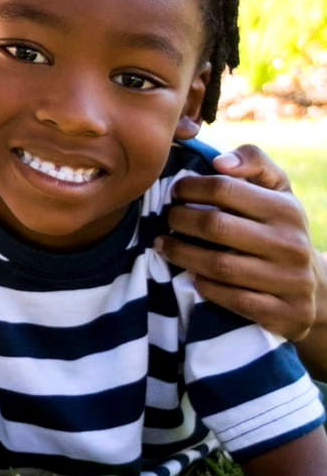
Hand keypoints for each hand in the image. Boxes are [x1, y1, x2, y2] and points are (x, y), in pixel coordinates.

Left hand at [163, 145, 321, 346]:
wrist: (315, 289)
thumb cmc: (280, 228)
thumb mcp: (277, 191)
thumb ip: (254, 162)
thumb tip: (220, 162)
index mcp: (287, 209)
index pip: (225, 188)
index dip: (190, 187)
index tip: (175, 192)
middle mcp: (291, 244)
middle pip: (215, 226)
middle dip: (179, 220)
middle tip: (166, 219)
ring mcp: (290, 280)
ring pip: (219, 266)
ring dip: (182, 255)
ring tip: (163, 245)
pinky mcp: (284, 313)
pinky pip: (232, 299)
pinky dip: (205, 287)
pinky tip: (192, 276)